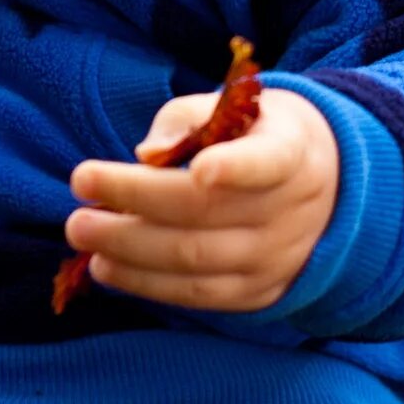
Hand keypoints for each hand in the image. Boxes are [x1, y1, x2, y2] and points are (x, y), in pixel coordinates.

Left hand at [65, 86, 340, 313]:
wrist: (325, 192)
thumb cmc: (258, 138)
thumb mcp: (238, 108)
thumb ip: (188, 118)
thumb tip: (147, 153)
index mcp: (291, 153)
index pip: (267, 162)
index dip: (235, 167)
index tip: (201, 169)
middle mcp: (289, 211)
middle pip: (206, 213)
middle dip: (136, 207)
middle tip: (78, 205)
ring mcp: (276, 258)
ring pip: (195, 261)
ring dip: (130, 252)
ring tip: (83, 235)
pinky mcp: (258, 292)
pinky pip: (198, 295)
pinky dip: (147, 284)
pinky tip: (108, 267)